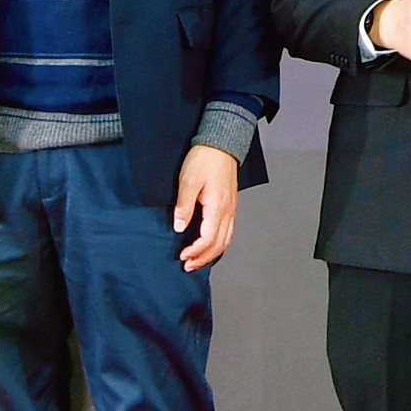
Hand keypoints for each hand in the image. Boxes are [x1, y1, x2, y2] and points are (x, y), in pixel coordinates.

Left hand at [172, 145, 241, 271]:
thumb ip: (184, 207)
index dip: (195, 251)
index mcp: (217, 207)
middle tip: (188, 266)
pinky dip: (219, 243)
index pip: (208, 238)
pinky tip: (210, 245)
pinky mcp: (230, 205)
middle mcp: (228, 211)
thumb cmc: (204, 160)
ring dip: (212, 253)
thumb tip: (179, 227)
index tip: (182, 256)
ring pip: (226, 240)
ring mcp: (231, 209)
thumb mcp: (188, 182)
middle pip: (219, 244)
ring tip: (197, 260)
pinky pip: (228, 231)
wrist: (221, 144)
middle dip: (204, 258)